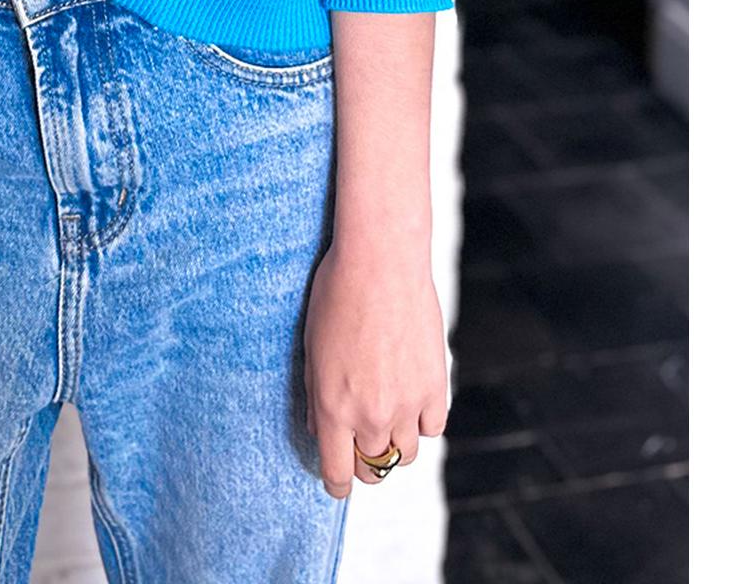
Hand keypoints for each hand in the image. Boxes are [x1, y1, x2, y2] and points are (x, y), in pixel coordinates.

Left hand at [304, 236, 449, 497]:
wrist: (381, 262)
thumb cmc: (337, 294)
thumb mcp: (312, 346)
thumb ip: (315, 396)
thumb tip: (320, 430)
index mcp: (332, 407)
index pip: (337, 474)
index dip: (336, 484)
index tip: (337, 482)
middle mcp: (369, 414)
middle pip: (372, 468)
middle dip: (363, 461)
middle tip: (359, 443)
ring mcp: (406, 405)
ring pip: (404, 454)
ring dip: (393, 442)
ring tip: (386, 415)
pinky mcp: (435, 388)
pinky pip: (432, 428)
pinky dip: (421, 421)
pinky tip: (410, 398)